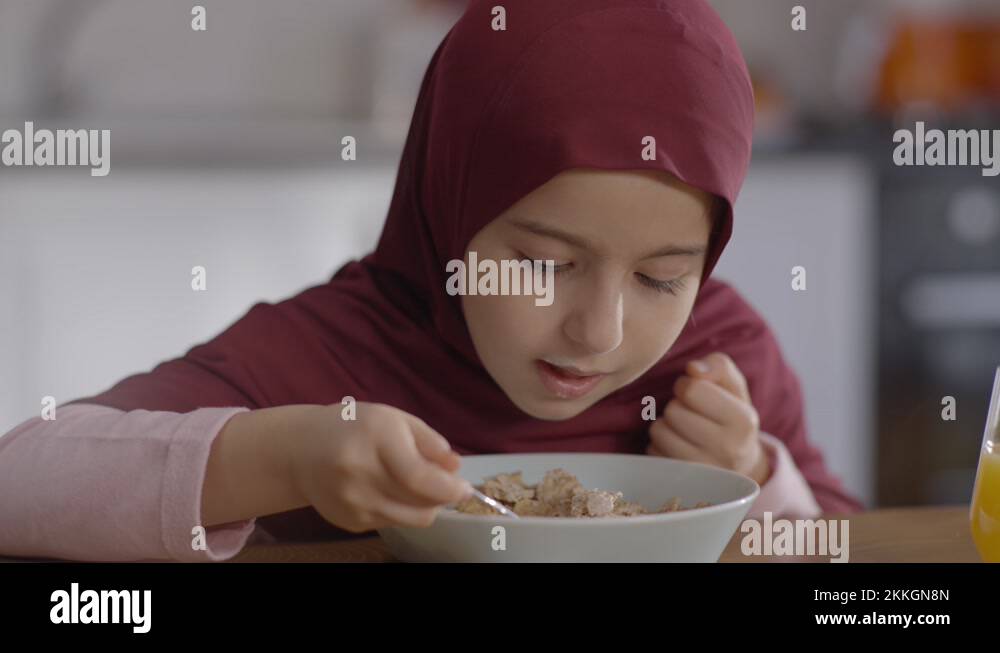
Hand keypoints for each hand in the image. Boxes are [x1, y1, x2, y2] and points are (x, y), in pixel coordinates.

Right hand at [289, 401, 472, 532]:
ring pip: (410, 520)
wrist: (300, 450)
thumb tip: (456, 467)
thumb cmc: (354, 427)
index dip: (449, 488)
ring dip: (424, 507)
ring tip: (416, 487)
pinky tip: (386, 491)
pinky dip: (401, 510)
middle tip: (442, 483)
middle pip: (419, 503)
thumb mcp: (394, 419)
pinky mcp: (348, 521)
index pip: (419, 478)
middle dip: (442, 497)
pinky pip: (392, 523)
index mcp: (375, 438)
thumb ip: (429, 442)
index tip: (464, 488)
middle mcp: (359, 472)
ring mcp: (352, 502)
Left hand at [646, 352, 770, 484]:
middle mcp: (728, 450)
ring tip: (683, 430)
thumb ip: (718, 366)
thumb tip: (693, 369)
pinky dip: (659, 446)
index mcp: (743, 421)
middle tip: (690, 413)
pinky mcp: (684, 484)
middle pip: (673, 411)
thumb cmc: (731, 415)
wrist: (740, 463)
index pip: (692, 389)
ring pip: (659, 432)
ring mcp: (706, 472)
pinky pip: (653, 453)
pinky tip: (677, 448)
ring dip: (665, 426)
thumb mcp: (733, 386)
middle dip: (677, 406)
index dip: (687, 385)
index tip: (695, 393)